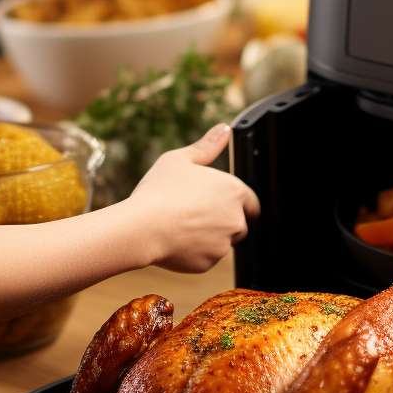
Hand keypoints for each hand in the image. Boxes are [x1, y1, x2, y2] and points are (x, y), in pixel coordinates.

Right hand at [126, 124, 259, 272]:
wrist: (141, 228)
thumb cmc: (159, 191)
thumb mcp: (180, 159)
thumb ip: (208, 145)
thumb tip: (224, 129)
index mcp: (235, 191)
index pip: (251, 201)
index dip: (236, 202)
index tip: (216, 202)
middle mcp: (236, 219)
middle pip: (239, 224)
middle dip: (222, 221)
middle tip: (193, 214)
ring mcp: (224, 244)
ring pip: (222, 242)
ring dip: (210, 238)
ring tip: (182, 226)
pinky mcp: (209, 263)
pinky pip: (207, 258)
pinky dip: (195, 253)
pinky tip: (176, 241)